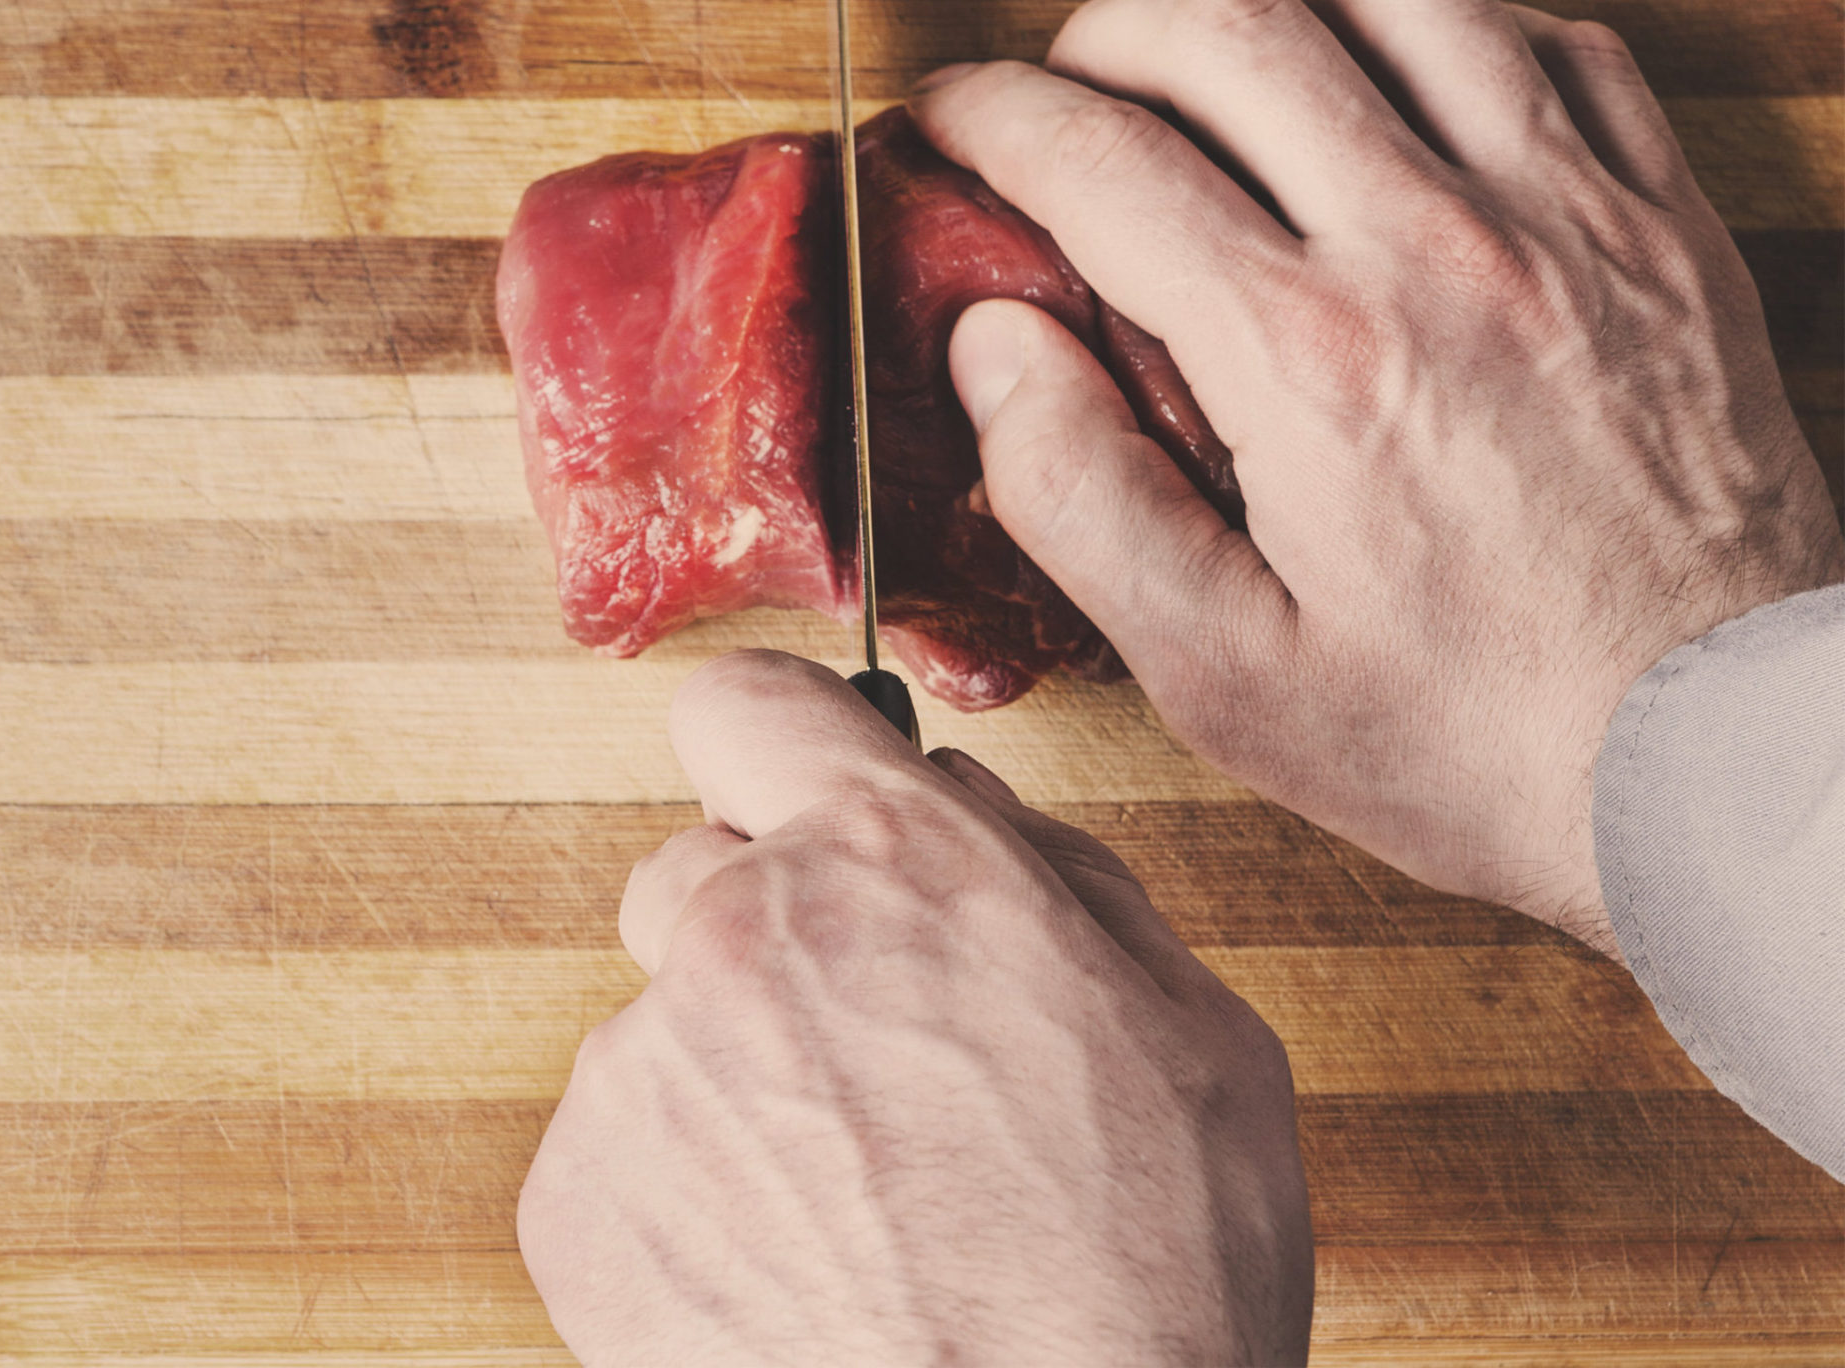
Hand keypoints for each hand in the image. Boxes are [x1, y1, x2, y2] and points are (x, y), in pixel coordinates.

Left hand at [518, 651, 1312, 1365]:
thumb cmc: (1143, 1288)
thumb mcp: (1197, 1037)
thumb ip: (1064, 879)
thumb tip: (968, 804)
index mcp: (894, 866)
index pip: (750, 704)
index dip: (778, 740)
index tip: (792, 781)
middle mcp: (744, 936)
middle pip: (695, 867)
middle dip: (768, 930)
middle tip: (869, 1048)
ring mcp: (643, 1069)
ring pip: (663, 1017)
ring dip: (734, 1072)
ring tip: (849, 1196)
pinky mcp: (578, 1200)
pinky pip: (618, 1141)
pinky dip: (683, 1186)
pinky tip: (793, 1262)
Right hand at [911, 0, 1844, 958]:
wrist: (1710, 763)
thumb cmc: (1469, 739)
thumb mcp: (1225, 676)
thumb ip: (1080, 502)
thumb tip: (994, 345)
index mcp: (1310, 358)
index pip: (1101, 160)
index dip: (992, 118)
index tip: (950, 122)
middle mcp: (1440, 247)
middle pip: (1231, 29)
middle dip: (1104, 32)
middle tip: (1062, 85)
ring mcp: (1571, 218)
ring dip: (1266, 4)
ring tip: (1206, 62)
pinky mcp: (1664, 227)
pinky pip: (1550, 40)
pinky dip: (1442, 24)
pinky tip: (1393, 80)